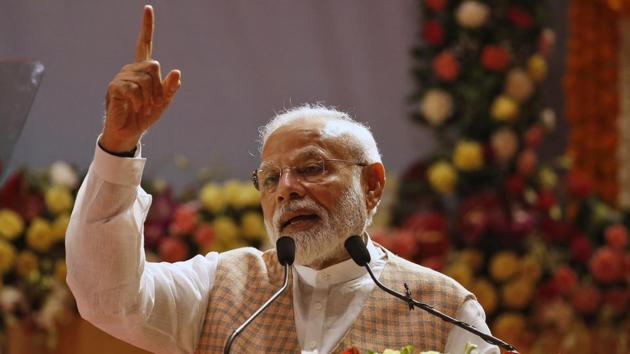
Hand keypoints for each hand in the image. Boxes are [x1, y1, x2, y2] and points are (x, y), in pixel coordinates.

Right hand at [100, 5, 180, 152]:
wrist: (130, 131)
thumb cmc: (146, 115)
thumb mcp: (164, 102)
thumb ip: (171, 87)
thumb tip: (176, 71)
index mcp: (144, 70)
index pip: (145, 43)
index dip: (147, 26)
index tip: (148, 8)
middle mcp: (131, 69)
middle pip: (153, 65)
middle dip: (158, 87)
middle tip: (153, 103)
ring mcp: (122, 76)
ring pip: (145, 78)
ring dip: (149, 97)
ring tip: (143, 107)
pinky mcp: (114, 87)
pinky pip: (134, 88)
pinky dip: (139, 101)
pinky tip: (135, 107)